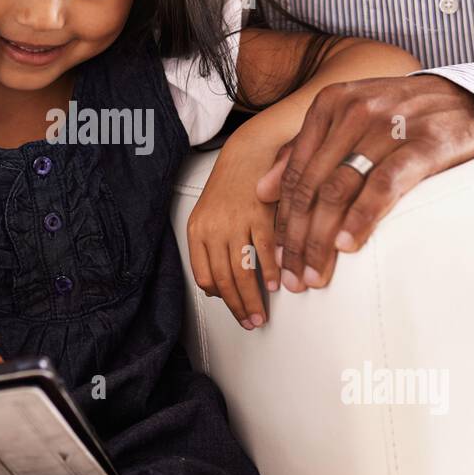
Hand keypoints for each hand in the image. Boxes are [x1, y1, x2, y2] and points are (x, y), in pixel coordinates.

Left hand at [186, 136, 281, 328]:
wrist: (248, 152)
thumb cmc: (231, 185)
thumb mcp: (210, 215)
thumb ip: (210, 247)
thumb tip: (215, 285)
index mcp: (197, 230)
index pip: (203, 275)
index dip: (218, 296)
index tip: (231, 309)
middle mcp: (213, 228)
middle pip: (224, 279)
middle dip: (238, 306)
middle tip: (249, 322)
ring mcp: (236, 222)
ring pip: (242, 271)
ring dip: (253, 299)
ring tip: (260, 315)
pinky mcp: (259, 215)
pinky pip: (264, 252)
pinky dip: (270, 273)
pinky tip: (275, 285)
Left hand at [256, 75, 473, 290]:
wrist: (468, 98)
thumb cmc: (401, 117)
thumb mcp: (348, 122)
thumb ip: (304, 152)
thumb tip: (261, 190)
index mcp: (329, 105)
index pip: (296, 174)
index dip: (283, 222)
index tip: (279, 261)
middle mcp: (354, 112)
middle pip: (312, 187)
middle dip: (298, 239)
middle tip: (295, 279)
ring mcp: (388, 126)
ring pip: (340, 190)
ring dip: (322, 238)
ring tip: (316, 273)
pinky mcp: (424, 144)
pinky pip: (383, 185)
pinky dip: (361, 217)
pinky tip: (347, 245)